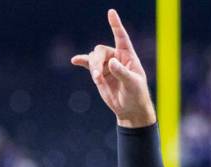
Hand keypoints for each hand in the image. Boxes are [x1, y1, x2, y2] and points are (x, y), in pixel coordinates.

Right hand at [70, 9, 155, 127]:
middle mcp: (116, 57)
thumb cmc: (136, 95)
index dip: (116, 25)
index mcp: (128, 56)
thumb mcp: (133, 84)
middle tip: (97, 76)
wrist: (129, 109)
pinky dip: (81, 61)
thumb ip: (122, 73)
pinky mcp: (98, 73)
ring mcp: (106, 65)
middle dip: (97, 61)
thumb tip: (111, 61)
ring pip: (93, 58)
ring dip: (92, 68)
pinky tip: (74, 60)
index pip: (121, 38)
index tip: (111, 12)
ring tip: (97, 80)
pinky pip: (87, 63)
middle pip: (100, 50)